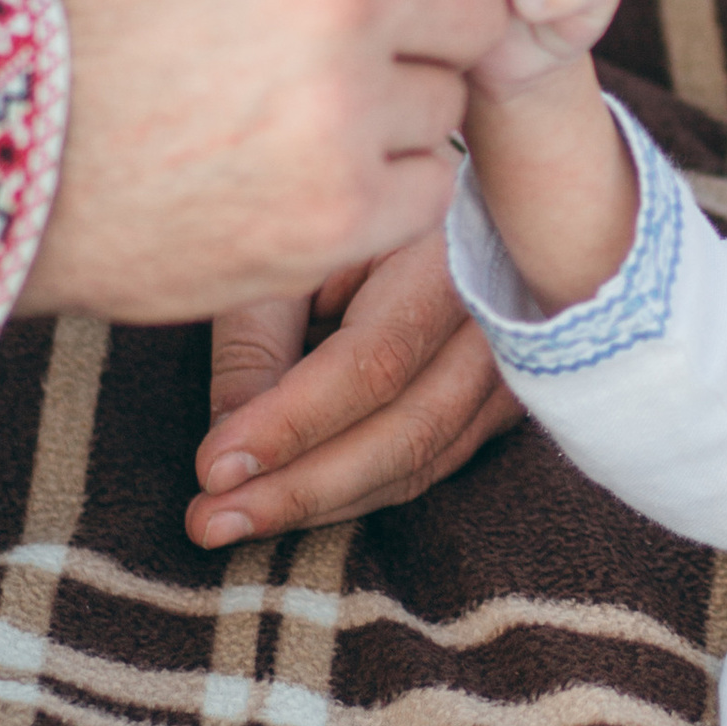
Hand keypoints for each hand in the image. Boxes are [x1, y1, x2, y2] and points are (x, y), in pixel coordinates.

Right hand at [21, 0, 642, 324]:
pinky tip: (293, 183)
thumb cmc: (98, 35)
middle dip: (441, 39)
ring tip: (282, 127)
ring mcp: (347, 103)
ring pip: (450, 100)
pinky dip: (384, 192)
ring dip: (398, 118)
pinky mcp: (348, 206)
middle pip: (481, 7)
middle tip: (353, 67)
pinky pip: (430, 186)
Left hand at [190, 227, 520, 550]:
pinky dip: (358, 492)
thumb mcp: (295, 251)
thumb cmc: (349, 209)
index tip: (214, 467)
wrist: (438, 204)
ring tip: (233, 521)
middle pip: (410, 427)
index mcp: (449, 252)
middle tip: (210, 519)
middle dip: (303, 486)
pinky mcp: (503, 401)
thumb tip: (227, 443)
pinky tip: (291, 502)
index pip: (376, 360)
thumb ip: (261, 340)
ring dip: (324, 504)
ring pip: (422, 459)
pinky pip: (432, 464)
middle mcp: (500, 317)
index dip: (293, 422)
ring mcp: (516, 366)